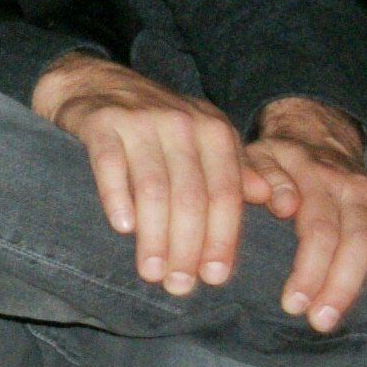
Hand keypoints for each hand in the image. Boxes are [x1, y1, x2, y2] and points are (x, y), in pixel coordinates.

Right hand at [34, 55, 249, 297]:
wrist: (93, 82)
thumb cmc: (153, 124)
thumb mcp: (201, 141)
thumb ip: (235, 171)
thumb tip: (273, 202)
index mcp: (215, 130)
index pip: (226, 193)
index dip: (222, 238)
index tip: (214, 278)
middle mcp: (183, 122)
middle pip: (192, 195)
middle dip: (188, 246)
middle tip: (178, 285)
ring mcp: (141, 121)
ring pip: (154, 187)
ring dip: (154, 235)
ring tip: (150, 272)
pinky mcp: (101, 121)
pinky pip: (111, 164)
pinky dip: (117, 198)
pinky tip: (121, 228)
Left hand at [248, 98, 366, 331]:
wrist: (310, 134)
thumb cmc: (276, 158)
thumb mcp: (255, 157)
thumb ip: (257, 176)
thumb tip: (279, 204)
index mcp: (314, 179)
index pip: (316, 228)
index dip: (308, 269)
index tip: (294, 304)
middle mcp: (352, 187)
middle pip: (356, 239)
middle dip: (342, 284)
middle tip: (322, 321)